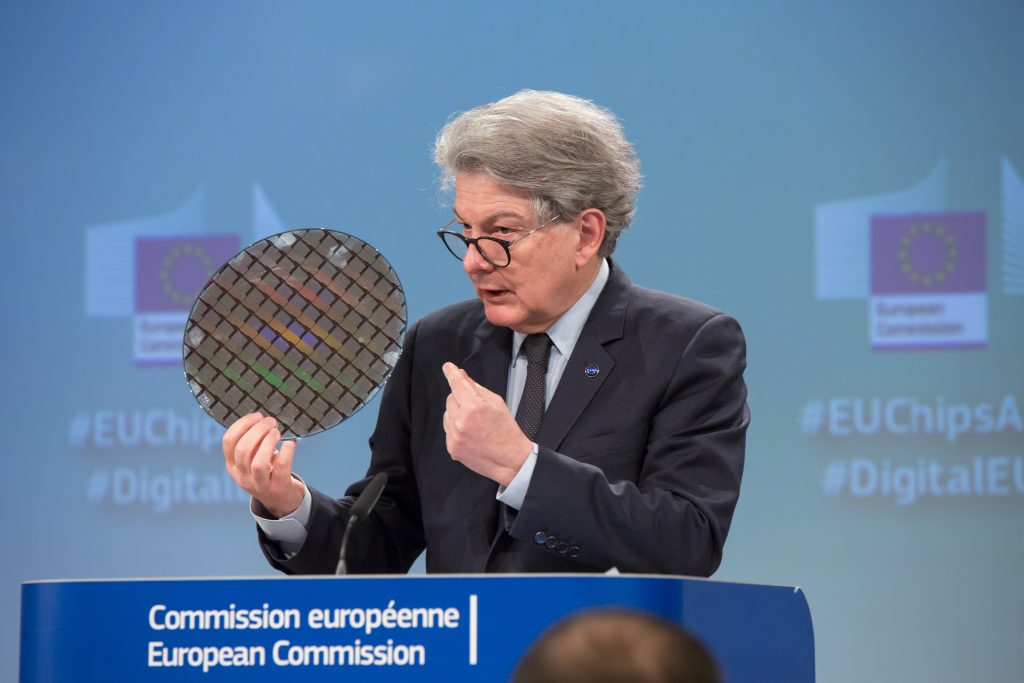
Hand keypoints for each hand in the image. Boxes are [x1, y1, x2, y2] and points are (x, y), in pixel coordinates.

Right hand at [222, 413, 304, 517]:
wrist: (282, 499)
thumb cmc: (268, 471)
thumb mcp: (254, 458)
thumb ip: (253, 442)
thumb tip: (262, 418)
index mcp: (232, 466)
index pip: (228, 441)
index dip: (242, 424)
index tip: (257, 415)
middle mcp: (241, 476)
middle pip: (243, 450)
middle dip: (257, 430)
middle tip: (271, 421)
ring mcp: (259, 485)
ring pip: (258, 463)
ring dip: (268, 443)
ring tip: (277, 432)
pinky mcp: (277, 488)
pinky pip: (281, 467)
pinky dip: (287, 451)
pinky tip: (291, 441)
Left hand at [442, 362, 532, 485]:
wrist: (509, 460)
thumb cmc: (506, 431)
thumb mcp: (496, 403)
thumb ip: (476, 388)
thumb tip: (462, 376)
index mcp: (475, 407)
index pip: (457, 383)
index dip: (451, 373)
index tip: (447, 367)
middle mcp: (461, 421)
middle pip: (451, 398)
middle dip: (461, 398)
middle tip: (476, 407)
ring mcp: (455, 435)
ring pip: (447, 413)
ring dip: (457, 413)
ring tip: (474, 423)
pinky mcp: (452, 447)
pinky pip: (447, 428)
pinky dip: (455, 427)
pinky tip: (470, 432)